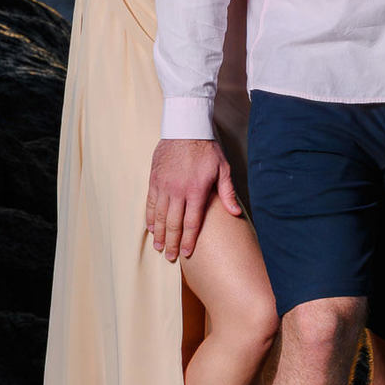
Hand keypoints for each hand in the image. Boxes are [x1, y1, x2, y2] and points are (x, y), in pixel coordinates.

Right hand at [146, 137, 241, 262]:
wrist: (185, 127)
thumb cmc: (207, 148)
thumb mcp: (222, 168)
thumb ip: (227, 192)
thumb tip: (235, 213)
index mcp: (196, 190)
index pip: (191, 222)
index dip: (188, 240)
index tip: (186, 253)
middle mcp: (178, 190)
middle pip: (173, 223)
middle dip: (172, 242)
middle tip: (170, 257)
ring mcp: (164, 185)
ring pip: (160, 215)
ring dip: (159, 233)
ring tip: (158, 247)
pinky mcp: (154, 178)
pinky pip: (150, 202)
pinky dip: (150, 216)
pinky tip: (150, 227)